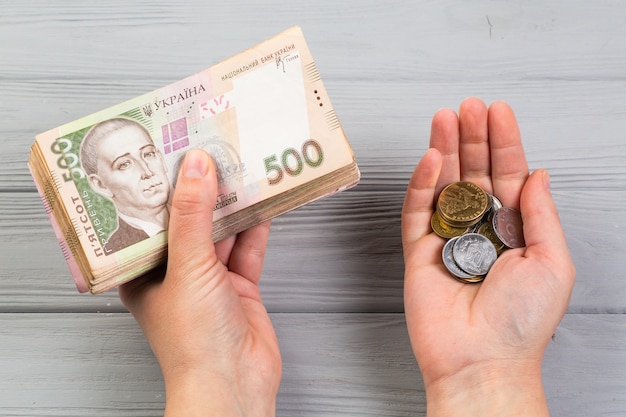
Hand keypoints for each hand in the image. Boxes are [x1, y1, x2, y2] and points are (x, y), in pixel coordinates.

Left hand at [119, 149, 280, 416]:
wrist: (235, 383)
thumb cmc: (194, 342)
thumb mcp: (187, 267)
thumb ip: (192, 216)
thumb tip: (196, 168)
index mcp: (144, 273)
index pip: (149, 220)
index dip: (159, 187)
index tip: (170, 154)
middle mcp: (176, 275)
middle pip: (189, 222)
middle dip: (200, 191)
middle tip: (210, 154)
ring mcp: (209, 281)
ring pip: (221, 233)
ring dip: (231, 206)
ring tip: (239, 170)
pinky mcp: (239, 286)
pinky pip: (246, 249)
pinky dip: (254, 228)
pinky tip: (260, 204)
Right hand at [402, 98, 574, 415]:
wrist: (482, 361)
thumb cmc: (522, 322)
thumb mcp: (552, 261)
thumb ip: (541, 213)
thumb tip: (538, 173)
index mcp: (514, 230)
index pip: (508, 176)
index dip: (504, 142)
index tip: (498, 111)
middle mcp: (479, 229)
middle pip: (474, 173)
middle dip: (472, 138)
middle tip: (469, 106)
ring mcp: (447, 238)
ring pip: (443, 185)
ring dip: (444, 149)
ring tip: (445, 117)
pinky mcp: (417, 250)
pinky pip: (416, 211)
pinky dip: (421, 183)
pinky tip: (430, 158)